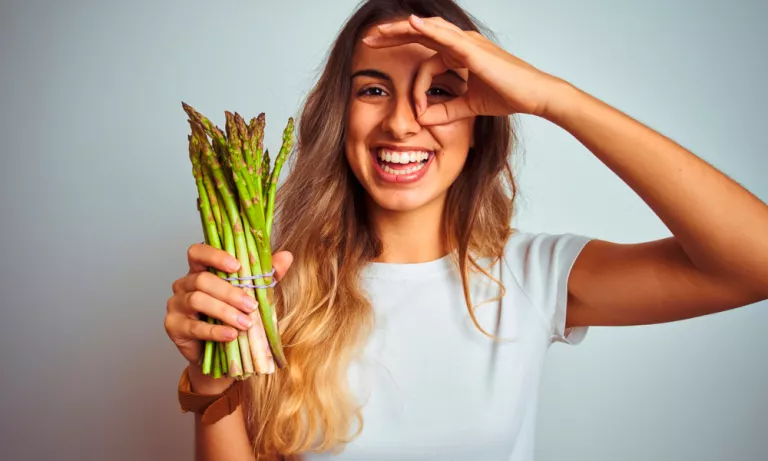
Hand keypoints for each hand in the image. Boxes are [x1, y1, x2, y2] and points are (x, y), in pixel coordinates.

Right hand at [164, 243, 292, 392]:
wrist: (221, 352)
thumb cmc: (234, 316)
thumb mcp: (253, 294)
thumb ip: (266, 275)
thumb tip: (286, 256)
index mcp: (200, 270)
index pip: (198, 252)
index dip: (215, 255)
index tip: (237, 266)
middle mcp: (184, 284)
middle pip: (202, 279)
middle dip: (230, 292)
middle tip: (251, 306)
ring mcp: (176, 304)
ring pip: (197, 300)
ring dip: (225, 312)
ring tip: (245, 323)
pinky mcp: (174, 326)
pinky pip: (194, 327)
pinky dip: (215, 331)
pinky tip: (231, 335)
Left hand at [362, 14, 565, 123]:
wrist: (534, 96)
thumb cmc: (508, 96)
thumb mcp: (468, 106)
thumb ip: (445, 110)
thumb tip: (422, 119)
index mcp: (459, 53)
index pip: (424, 50)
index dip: (405, 61)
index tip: (397, 83)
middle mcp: (461, 43)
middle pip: (420, 33)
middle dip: (393, 35)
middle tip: (369, 38)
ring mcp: (468, 43)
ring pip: (428, 31)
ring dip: (402, 29)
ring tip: (379, 31)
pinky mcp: (474, 51)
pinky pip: (447, 38)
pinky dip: (428, 30)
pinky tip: (411, 25)